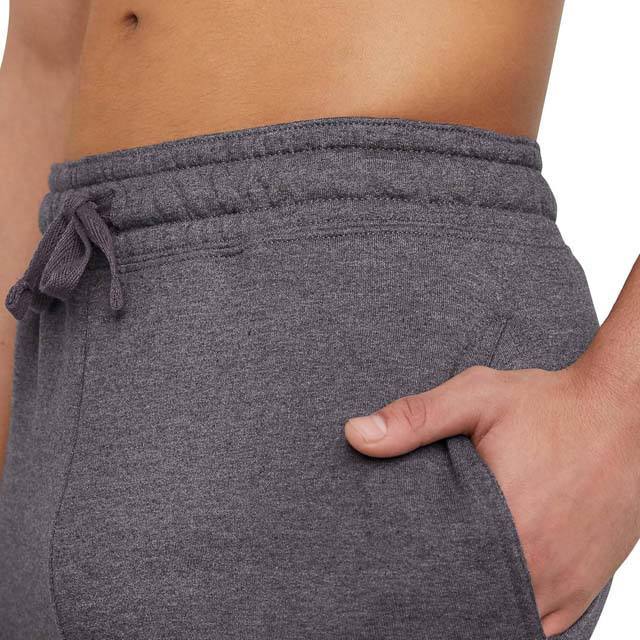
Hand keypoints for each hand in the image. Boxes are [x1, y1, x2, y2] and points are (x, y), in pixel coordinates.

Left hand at [344, 362, 639, 636]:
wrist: (626, 411)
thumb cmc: (552, 404)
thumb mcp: (478, 395)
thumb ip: (415, 418)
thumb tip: (355, 434)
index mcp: (507, 523)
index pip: (440, 576)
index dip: (412, 576)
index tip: (392, 569)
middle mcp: (539, 564)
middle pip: (471, 601)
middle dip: (441, 591)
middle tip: (416, 573)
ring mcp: (567, 582)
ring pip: (506, 618)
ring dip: (476, 603)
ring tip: (448, 579)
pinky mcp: (586, 585)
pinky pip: (543, 624)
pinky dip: (512, 612)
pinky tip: (487, 590)